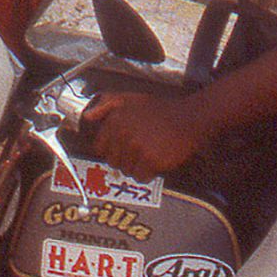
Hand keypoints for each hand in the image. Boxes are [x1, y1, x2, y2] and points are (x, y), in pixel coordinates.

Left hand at [83, 92, 205, 179]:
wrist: (188, 119)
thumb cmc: (160, 110)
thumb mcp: (130, 98)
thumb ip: (106, 105)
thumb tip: (87, 117)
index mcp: (115, 119)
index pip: (99, 147)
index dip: (112, 150)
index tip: (124, 147)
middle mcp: (122, 133)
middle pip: (113, 161)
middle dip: (125, 159)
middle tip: (140, 149)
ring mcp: (136, 147)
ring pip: (126, 171)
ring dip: (137, 166)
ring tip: (150, 152)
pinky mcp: (150, 160)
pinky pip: (140, 177)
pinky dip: (149, 173)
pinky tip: (157, 160)